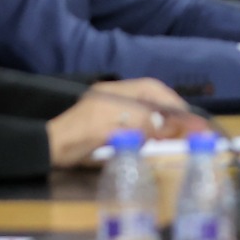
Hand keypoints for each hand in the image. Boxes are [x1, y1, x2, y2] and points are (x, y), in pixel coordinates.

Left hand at [45, 79, 194, 166]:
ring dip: (164, 123)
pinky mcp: (109, 126)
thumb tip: (162, 127)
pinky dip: (152, 132)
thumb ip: (138, 125)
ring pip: (148, 111)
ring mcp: (112, 110)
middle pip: (153, 99)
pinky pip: (138, 123)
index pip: (153, 90)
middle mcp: (116, 97)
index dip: (174, 102)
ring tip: (179, 136)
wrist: (48, 149)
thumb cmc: (77, 138)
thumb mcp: (110, 130)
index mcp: (116, 92)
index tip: (190, 116)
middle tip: (191, 128)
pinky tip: (157, 142)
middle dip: (173, 113)